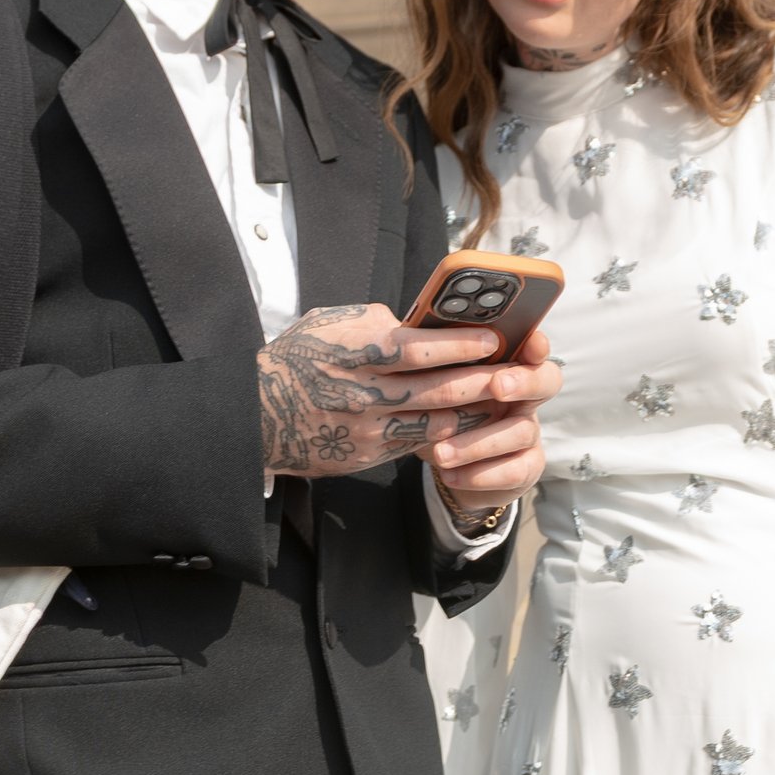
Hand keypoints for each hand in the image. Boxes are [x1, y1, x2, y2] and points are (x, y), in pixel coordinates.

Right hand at [256, 305, 559, 490]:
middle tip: (514, 372)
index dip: (461, 345)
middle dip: (482, 381)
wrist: (260, 414)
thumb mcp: (333, 323)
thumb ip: (379, 321)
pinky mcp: (369, 455)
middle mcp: (363, 392)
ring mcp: (367, 428)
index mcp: (355, 351)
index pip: (419, 348)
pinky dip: (451, 433)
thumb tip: (424, 319)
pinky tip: (474, 424)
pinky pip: (420, 443)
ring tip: (505, 400)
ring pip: (436, 422)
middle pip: (437, 388)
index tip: (494, 340)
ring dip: (476, 412)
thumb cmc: (301, 357)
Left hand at [429, 322, 557, 526]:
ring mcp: (529, 432)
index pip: (532, 348)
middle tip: (497, 386)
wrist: (444, 460)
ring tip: (440, 452)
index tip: (531, 342)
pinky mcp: (526, 467)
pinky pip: (513, 471)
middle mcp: (526, 397)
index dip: (536, 344)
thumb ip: (437, 363)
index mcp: (507, 367)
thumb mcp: (436, 385)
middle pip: (546, 381)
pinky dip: (478, 474)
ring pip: (520, 431)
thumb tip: (410, 338)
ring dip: (478, 443)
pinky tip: (448, 473)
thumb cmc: (441, 409)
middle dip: (523, 382)